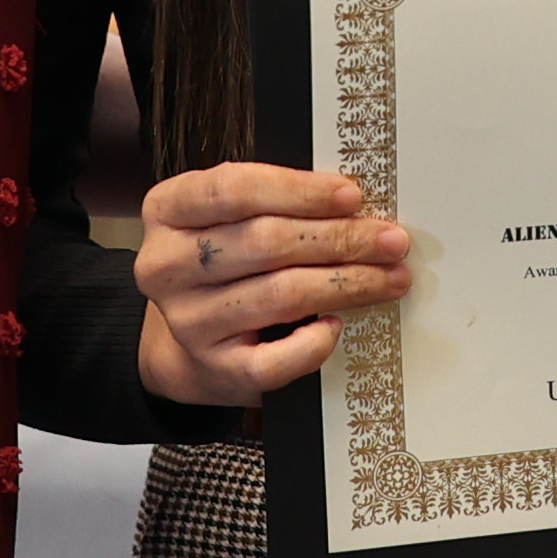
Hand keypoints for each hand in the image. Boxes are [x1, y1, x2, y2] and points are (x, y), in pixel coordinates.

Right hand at [130, 161, 410, 401]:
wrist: (190, 341)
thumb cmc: (226, 263)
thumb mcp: (229, 217)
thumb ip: (275, 201)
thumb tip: (353, 202)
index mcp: (168, 210)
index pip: (233, 189)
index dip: (298, 191)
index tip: (351, 195)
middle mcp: (167, 266)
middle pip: (265, 242)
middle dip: (340, 238)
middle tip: (389, 239)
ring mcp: (189, 322)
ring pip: (281, 295)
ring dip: (346, 284)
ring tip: (388, 277)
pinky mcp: (217, 368)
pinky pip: (275, 360)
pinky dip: (314, 343)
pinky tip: (338, 326)